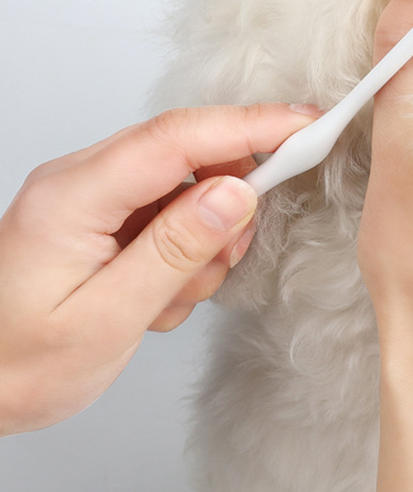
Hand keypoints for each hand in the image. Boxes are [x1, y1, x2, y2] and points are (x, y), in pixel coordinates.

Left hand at [0, 103, 318, 436]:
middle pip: (189, 154)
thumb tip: (237, 193)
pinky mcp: (108, 214)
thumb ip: (174, 251)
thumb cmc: (17, 364)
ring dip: (205, 238)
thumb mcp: (107, 320)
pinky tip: (160, 291)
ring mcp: (96, 196)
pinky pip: (173, 210)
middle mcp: (83, 180)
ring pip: (189, 186)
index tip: (306, 126)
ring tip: (175, 292)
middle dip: (229, 201)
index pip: (178, 138)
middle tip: (226, 255)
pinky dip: (186, 250)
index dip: (249, 126)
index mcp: (74, 195)